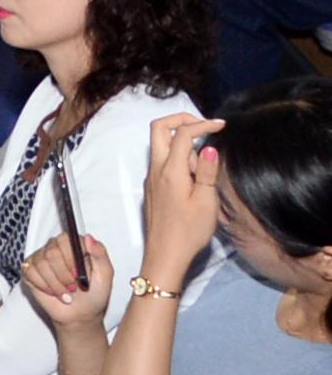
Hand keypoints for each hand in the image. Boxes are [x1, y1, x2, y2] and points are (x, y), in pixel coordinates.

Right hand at [20, 231, 114, 332]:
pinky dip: (44, 286)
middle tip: (73, 286)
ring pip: (41, 264)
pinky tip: (53, 292)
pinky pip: (31, 273)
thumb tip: (88, 238)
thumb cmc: (93, 296)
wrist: (80, 315)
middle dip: (63, 275)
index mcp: (74, 246)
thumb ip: (100, 256)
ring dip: (56, 284)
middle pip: (51, 252)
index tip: (78, 273)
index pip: (65, 239)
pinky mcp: (30, 270)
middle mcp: (56, 249)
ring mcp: (41, 259)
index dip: (70, 257)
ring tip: (65, 292)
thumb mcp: (105, 277)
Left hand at [140, 112, 227, 284]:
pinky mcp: (153, 186)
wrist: (166, 254)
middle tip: (205, 127)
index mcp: (170, 170)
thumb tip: (209, 147)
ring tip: (204, 170)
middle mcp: (156, 168)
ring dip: (182, 143)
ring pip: (161, 144)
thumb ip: (207, 172)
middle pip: (159, 128)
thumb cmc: (189, 230)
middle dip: (181, 120)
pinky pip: (163, 160)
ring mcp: (151, 176)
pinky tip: (196, 177)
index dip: (203, 124)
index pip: (183, 134)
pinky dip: (179, 157)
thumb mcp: (206, 202)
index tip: (222, 125)